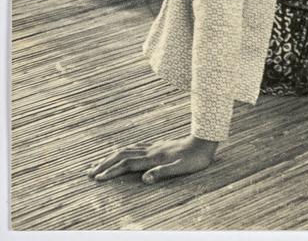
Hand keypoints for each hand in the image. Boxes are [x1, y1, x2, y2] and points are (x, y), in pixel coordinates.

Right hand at [88, 134, 217, 184]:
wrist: (204, 141)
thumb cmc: (195, 159)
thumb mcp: (181, 169)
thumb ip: (162, 172)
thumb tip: (144, 179)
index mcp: (154, 159)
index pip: (127, 164)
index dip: (112, 171)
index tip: (97, 178)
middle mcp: (150, 151)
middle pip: (121, 156)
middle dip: (104, 164)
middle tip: (88, 172)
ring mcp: (153, 147)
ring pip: (126, 150)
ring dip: (110, 157)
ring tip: (98, 162)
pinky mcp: (158, 146)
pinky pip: (135, 147)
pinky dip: (123, 151)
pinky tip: (121, 152)